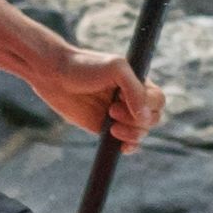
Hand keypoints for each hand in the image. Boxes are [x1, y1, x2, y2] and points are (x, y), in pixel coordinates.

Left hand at [30, 44, 161, 145]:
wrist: (54, 75)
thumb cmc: (85, 66)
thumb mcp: (116, 69)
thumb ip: (135, 90)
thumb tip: (145, 117)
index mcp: (138, 83)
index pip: (158, 101)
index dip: (146, 105)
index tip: (120, 99)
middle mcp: (132, 99)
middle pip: (153, 118)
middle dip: (136, 120)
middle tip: (111, 109)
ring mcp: (120, 115)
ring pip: (142, 132)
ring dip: (131, 133)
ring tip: (110, 125)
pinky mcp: (106, 128)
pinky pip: (128, 143)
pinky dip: (129, 146)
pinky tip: (121, 146)